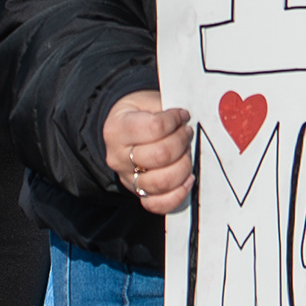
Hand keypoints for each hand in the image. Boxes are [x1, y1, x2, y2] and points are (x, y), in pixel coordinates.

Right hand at [105, 86, 195, 215]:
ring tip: (186, 152)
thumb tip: (187, 121)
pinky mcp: (138, 195)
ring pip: (161, 182)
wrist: (120, 130)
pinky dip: (177, 194)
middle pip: (160, 156)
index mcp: (118, 129)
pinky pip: (158, 204)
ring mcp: (127, 179)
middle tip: (186, 133)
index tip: (182, 116)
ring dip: (184, 166)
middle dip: (182, 142)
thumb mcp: (146, 101)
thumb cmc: (139, 114)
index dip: (175, 121)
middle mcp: (118, 157)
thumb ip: (166, 109)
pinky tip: (187, 179)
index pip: (154, 128)